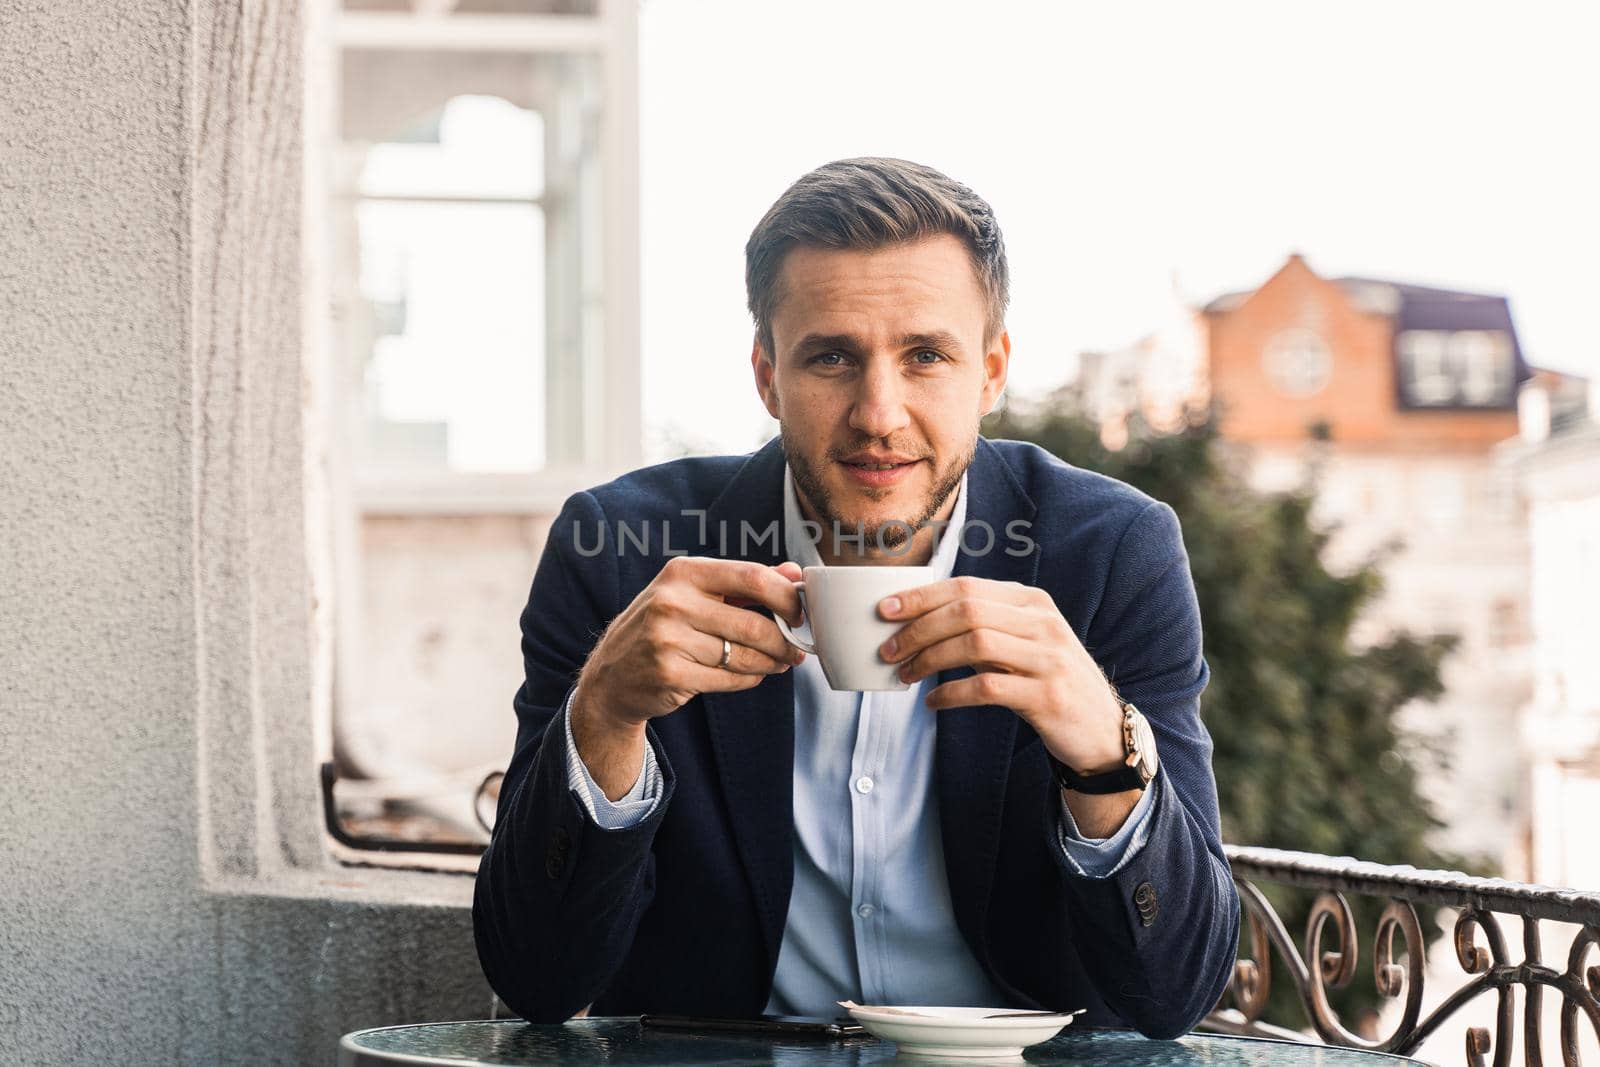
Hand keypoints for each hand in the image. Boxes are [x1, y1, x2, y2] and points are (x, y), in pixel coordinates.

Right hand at [572, 556, 806, 735]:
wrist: (612, 677)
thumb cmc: (662, 628)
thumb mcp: (694, 594)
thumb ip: (744, 583)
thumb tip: (794, 572)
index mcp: (682, 573)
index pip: (751, 577)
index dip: (786, 597)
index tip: (800, 613)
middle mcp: (671, 602)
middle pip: (753, 625)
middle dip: (785, 641)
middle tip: (798, 649)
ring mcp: (667, 640)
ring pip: (745, 656)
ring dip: (771, 663)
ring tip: (779, 662)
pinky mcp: (670, 675)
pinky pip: (730, 679)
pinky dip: (749, 679)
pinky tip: (750, 674)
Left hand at [877, 575, 1125, 775]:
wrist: (1101, 729)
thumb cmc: (1048, 681)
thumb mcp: (1022, 643)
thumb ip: (984, 627)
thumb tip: (919, 623)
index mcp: (1032, 602)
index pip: (966, 587)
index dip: (921, 596)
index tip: (885, 611)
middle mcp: (1042, 623)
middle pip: (966, 611)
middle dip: (918, 629)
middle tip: (888, 650)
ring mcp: (1048, 658)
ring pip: (974, 644)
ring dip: (929, 659)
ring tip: (905, 675)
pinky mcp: (1047, 695)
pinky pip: (987, 687)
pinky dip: (952, 693)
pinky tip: (933, 701)